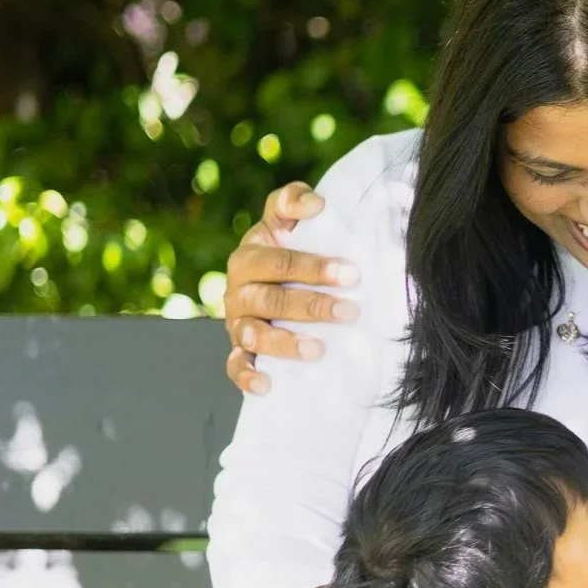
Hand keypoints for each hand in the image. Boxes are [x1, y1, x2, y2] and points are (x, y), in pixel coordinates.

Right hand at [224, 181, 358, 393]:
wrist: (269, 280)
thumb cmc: (287, 248)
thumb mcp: (285, 220)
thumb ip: (293, 202)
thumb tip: (316, 204)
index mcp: (250, 256)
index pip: (280, 261)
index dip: (314, 267)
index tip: (352, 273)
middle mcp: (238, 289)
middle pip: (272, 300)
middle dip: (312, 306)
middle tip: (350, 311)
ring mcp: (237, 322)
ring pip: (254, 334)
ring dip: (285, 343)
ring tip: (318, 350)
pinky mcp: (239, 350)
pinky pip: (235, 366)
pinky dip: (247, 376)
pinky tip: (267, 385)